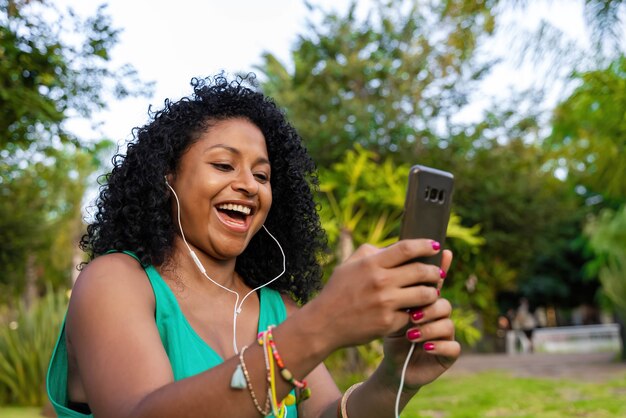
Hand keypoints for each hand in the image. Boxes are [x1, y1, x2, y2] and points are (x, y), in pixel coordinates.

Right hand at [308, 239, 444, 350]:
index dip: (425, 245)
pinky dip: (417, 312)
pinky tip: (416, 311)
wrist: (324, 323)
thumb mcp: (349, 264)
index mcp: (371, 264)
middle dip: (435, 271)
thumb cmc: (337, 291)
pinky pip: (413, 314)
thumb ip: (371, 253)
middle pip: (421, 271)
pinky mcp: (388, 323)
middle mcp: (380, 281)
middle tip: (438, 272)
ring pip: (425, 294)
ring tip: (432, 291)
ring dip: (433, 292)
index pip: (406, 249)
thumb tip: (395, 249)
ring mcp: (385, 303)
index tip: (436, 246)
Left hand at [379, 249, 460, 389]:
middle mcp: (437, 313)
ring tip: (411, 332)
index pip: (435, 281)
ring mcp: (445, 333)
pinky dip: (439, 345)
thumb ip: (387, 282)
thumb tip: (381, 252)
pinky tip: (425, 346)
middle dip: (427, 303)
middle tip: (411, 311)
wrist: (392, 363)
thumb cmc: (386, 330)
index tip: (441, 259)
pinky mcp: (447, 353)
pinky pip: (453, 347)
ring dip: (430, 326)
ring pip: (448, 321)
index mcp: (423, 298)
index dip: (440, 269)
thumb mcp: (382, 303)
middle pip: (441, 299)